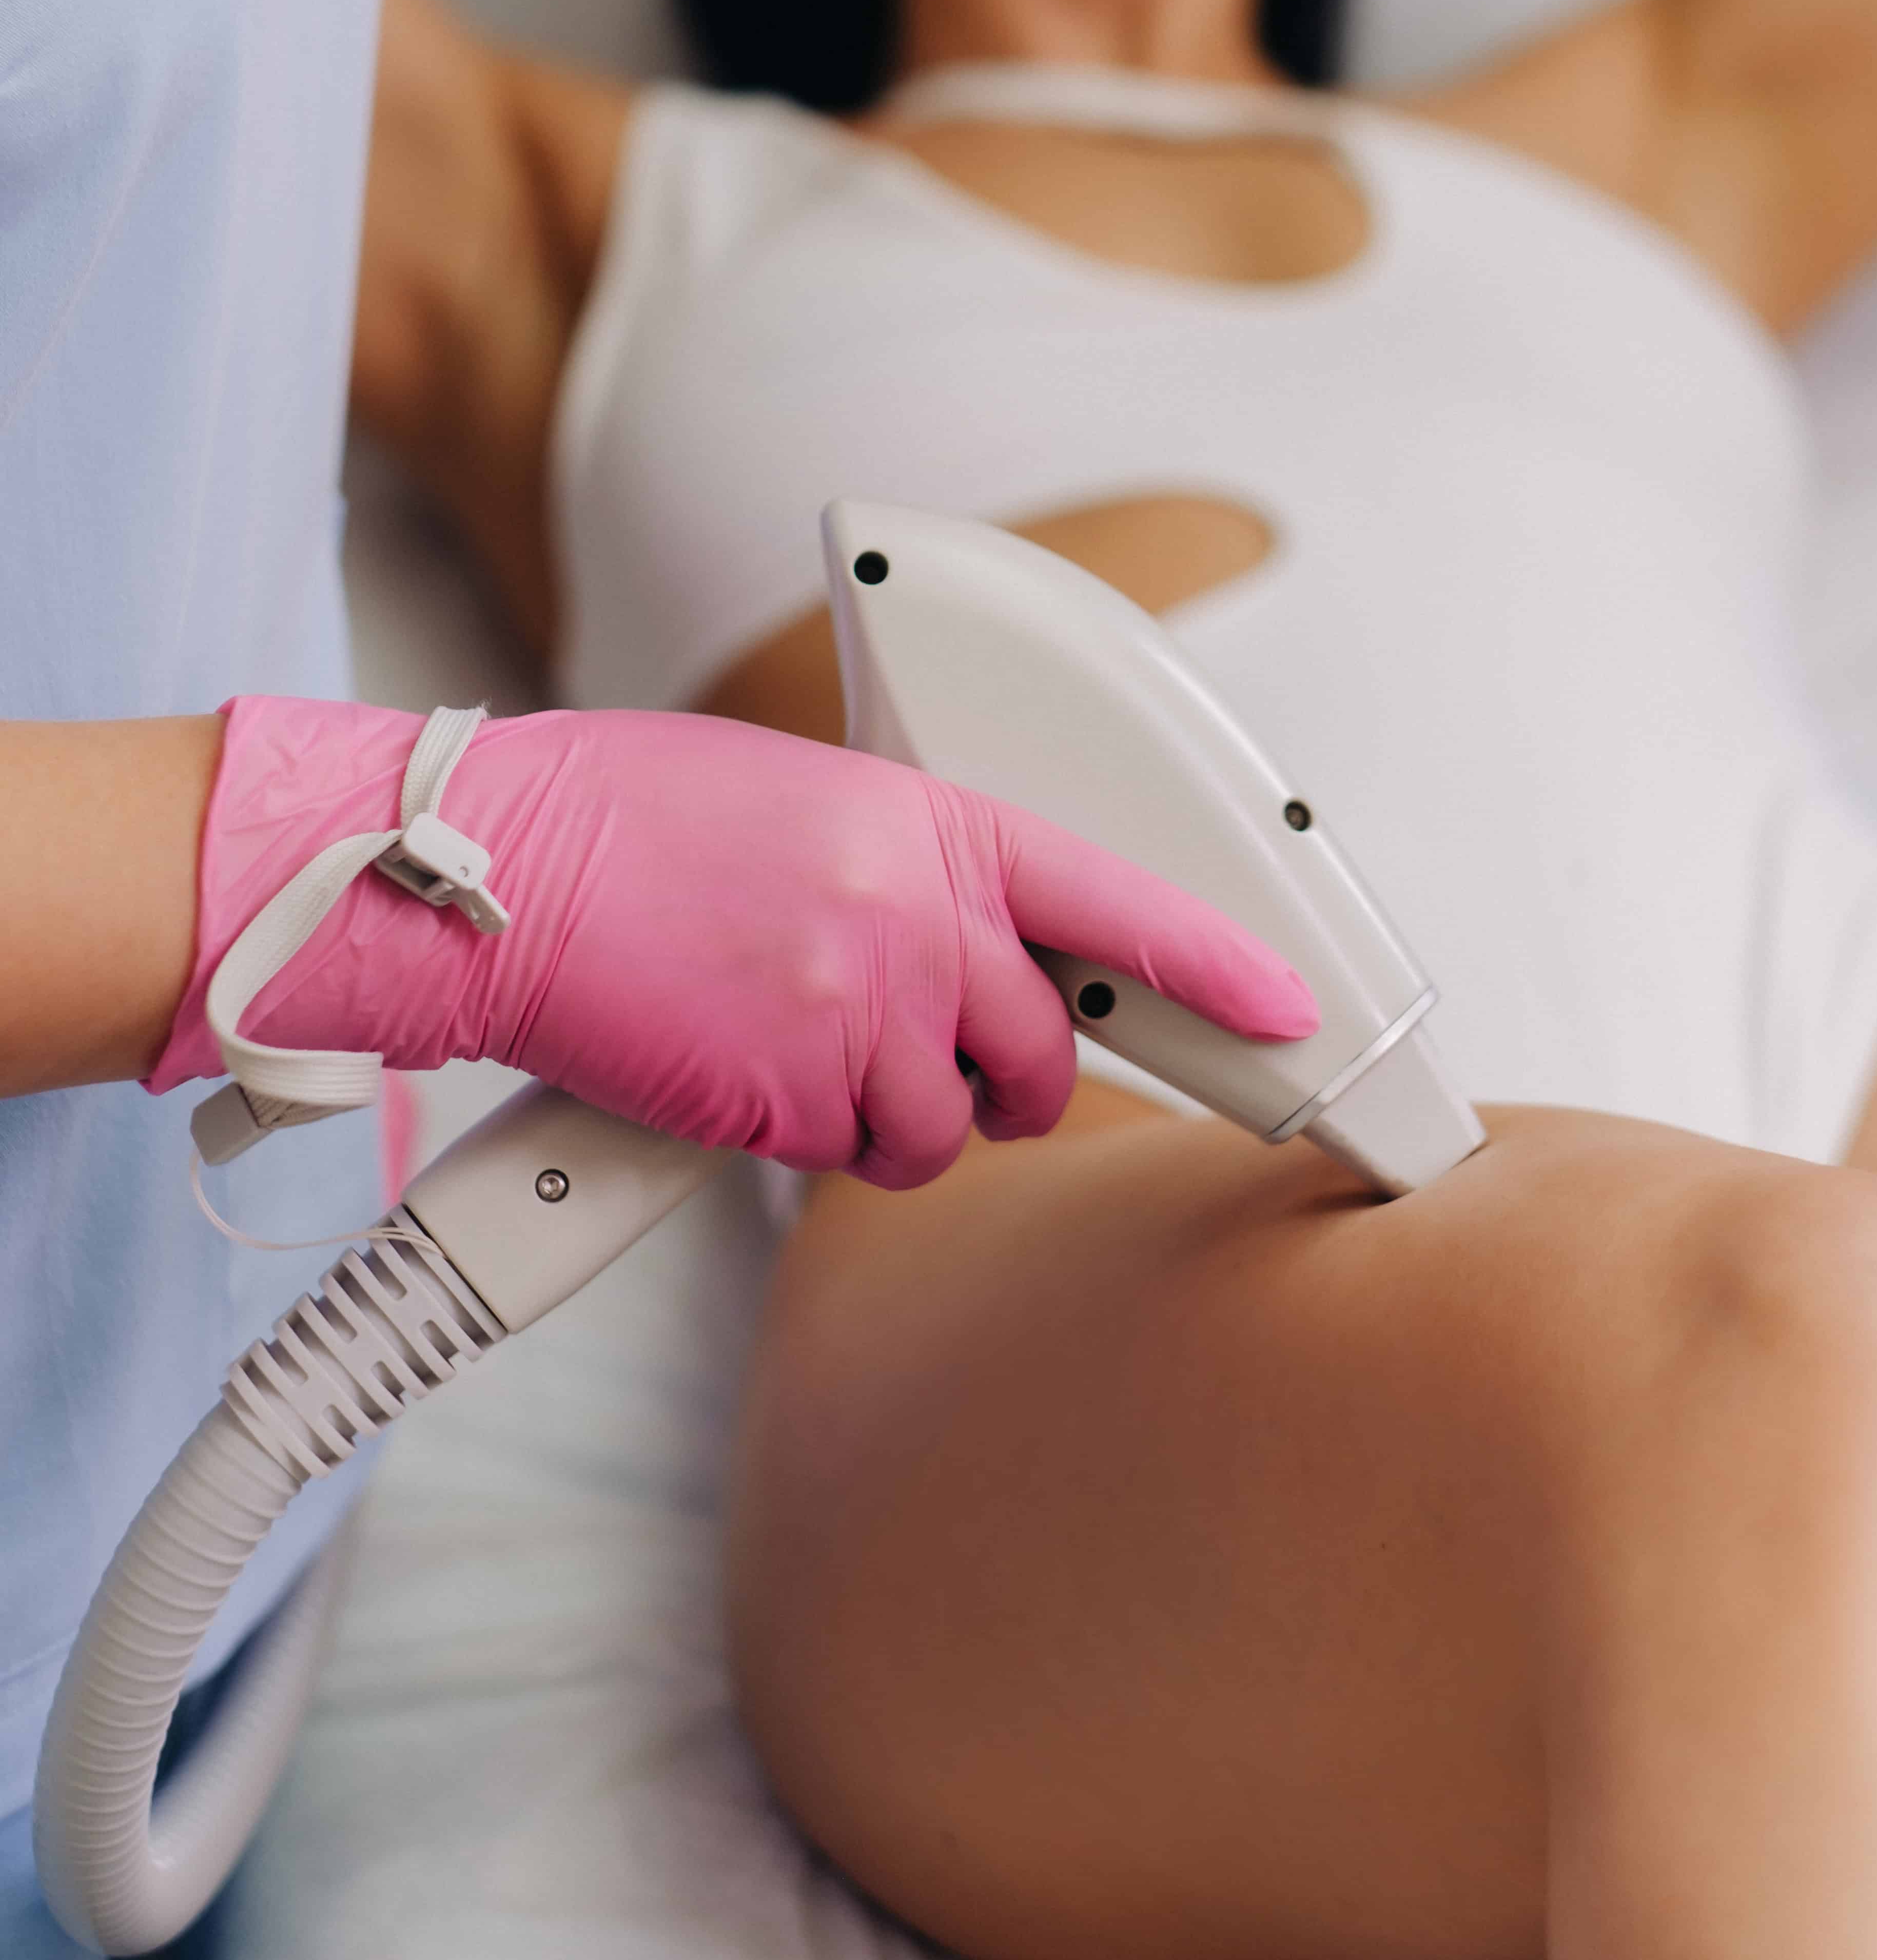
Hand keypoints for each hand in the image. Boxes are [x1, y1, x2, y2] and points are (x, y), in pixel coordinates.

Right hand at [150, 700, 1316, 1190]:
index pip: (1116, 896)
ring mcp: (858, 1008)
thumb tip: (961, 937)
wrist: (506, 869)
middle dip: (1009, 1080)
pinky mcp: (792, 1095)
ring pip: (949, 1126)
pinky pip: (858, 1158)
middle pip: (1042, 1049)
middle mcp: (913, 913)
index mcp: (926, 819)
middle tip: (933, 1064)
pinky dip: (819, 1141)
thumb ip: (905, 865)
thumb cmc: (630, 819)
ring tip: (797, 1053)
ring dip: (897, 1118)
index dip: (1216, 961)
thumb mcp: (805, 801)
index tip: (1287, 1005)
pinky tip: (748, 1077)